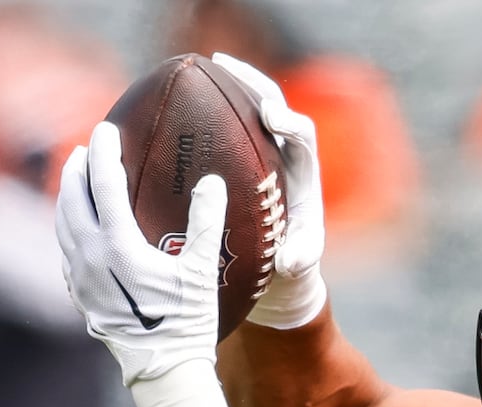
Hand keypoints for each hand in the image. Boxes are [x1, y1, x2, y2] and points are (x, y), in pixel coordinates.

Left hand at [55, 121, 239, 406]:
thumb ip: (206, 222)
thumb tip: (212, 181)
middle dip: (77, 169)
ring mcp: (79, 280)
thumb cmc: (187, 324)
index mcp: (117, 246)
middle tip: (86, 148)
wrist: (162, 372)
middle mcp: (89, 259)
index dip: (104, 152)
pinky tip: (79, 229)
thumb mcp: (203, 271)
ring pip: (62, 226)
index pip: (103, 185)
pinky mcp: (79, 297)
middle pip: (72, 200)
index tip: (106, 129)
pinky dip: (68, 229)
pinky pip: (65, 252)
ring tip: (77, 181)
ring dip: (68, 197)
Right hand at [211, 52, 326, 329]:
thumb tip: (291, 260)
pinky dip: (206, 114)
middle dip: (253, 82)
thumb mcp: (297, 267)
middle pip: (274, 104)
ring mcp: (261, 153)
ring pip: (247, 109)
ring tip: (204, 66)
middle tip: (225, 65)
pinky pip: (225, 129)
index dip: (289, 121)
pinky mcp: (240, 159)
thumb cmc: (290, 265)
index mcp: (303, 173)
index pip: (302, 135)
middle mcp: (284, 155)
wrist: (277, 265)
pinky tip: (178, 106)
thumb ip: (299, 260)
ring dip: (229, 85)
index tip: (272, 116)